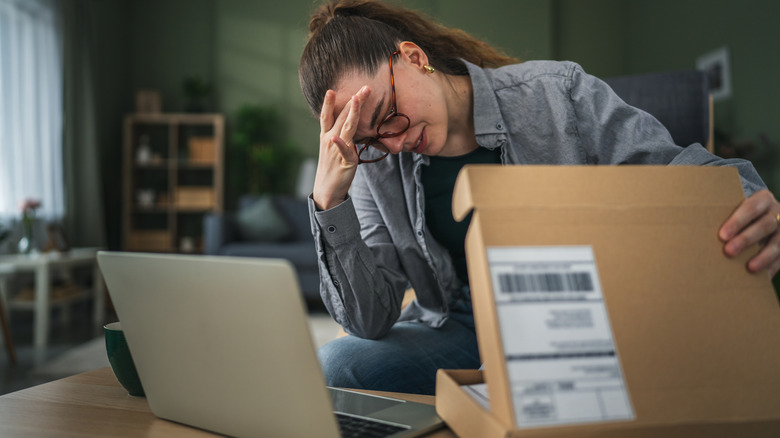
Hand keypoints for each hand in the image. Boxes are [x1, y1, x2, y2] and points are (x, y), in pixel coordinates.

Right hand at [312, 86, 369, 209]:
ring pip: (346, 128)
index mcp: (327, 136)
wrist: (327, 190)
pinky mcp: (346, 162)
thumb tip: (350, 124)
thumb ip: (342, 135)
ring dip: (351, 112)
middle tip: (364, 87)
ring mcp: (337, 150)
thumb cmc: (332, 168)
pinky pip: (344, 151)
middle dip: (353, 101)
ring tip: (356, 99)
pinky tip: (336, 138)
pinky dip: (340, 145)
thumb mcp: (335, 148)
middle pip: (342, 117)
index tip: (331, 89)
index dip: (328, 103)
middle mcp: (330, 140)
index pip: (327, 116)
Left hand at [719, 189, 779, 277]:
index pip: (751, 207)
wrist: (764, 218)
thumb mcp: (736, 209)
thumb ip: (723, 215)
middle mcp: (777, 213)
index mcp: (763, 200)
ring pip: (777, 243)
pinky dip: (772, 267)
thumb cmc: (742, 216)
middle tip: (728, 251)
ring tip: (749, 268)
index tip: (722, 235)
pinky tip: (761, 276)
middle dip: (746, 239)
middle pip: (764, 225)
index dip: (737, 221)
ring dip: (763, 256)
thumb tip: (695, 231)